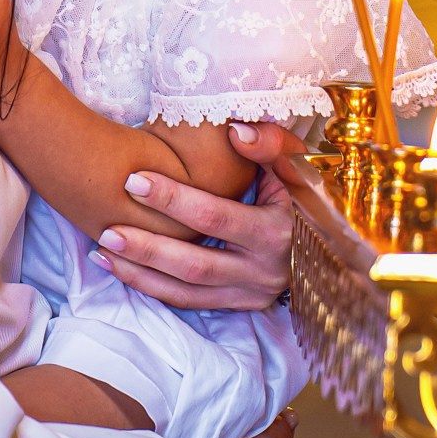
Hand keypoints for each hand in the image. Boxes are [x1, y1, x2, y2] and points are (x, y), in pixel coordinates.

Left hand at [95, 121, 300, 312]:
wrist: (334, 240)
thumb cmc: (307, 191)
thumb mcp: (298, 162)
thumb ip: (270, 143)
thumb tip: (235, 132)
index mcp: (278, 232)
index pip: (216, 218)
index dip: (173, 200)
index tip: (134, 179)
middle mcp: (264, 271)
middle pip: (195, 264)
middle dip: (147, 246)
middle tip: (107, 227)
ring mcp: (251, 293)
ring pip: (187, 291)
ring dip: (141, 273)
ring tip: (102, 250)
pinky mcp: (240, 304)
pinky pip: (189, 302)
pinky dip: (152, 287)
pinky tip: (121, 269)